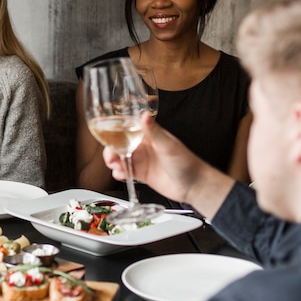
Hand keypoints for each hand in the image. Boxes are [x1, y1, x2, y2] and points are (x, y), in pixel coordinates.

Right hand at [103, 113, 234, 218]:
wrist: (193, 185)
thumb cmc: (186, 162)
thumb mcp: (168, 145)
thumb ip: (154, 132)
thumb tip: (145, 115)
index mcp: (149, 134)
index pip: (128, 127)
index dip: (115, 129)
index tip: (106, 131)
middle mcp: (143, 146)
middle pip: (120, 144)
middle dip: (111, 148)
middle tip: (110, 154)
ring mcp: (142, 160)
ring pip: (121, 158)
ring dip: (114, 161)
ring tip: (115, 165)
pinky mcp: (141, 174)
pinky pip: (125, 171)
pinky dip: (120, 173)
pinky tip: (122, 174)